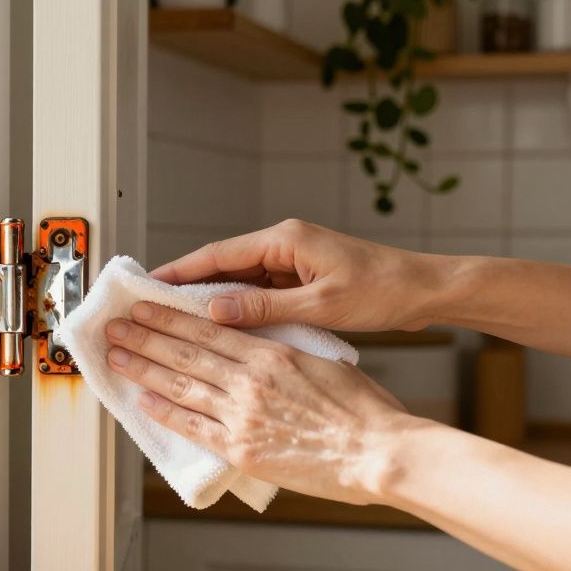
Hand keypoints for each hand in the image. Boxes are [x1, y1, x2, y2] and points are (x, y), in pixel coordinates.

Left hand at [105, 301, 430, 504]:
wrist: (378, 451)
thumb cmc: (362, 411)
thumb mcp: (323, 363)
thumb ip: (285, 355)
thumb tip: (263, 349)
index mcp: (271, 354)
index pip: (207, 330)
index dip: (169, 317)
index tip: (146, 307)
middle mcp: (250, 380)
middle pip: (184, 353)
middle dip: (144, 336)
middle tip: (116, 326)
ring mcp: (242, 415)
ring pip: (180, 385)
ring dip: (144, 368)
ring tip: (117, 356)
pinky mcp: (242, 449)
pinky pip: (193, 427)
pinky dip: (164, 411)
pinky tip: (144, 400)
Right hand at [150, 219, 456, 331]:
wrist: (425, 291)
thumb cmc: (382, 292)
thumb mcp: (320, 304)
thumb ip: (265, 307)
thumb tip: (214, 311)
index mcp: (284, 240)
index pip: (217, 254)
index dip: (178, 272)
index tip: (145, 288)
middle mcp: (283, 244)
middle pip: (221, 266)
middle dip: (186, 288)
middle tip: (148, 309)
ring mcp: (292, 261)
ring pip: (238, 281)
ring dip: (210, 301)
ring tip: (174, 324)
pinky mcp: (301, 278)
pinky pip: (259, 293)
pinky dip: (238, 309)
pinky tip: (220, 330)